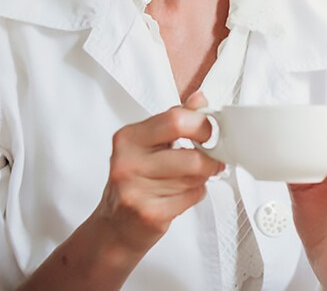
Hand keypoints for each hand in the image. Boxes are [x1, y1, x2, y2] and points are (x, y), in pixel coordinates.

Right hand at [92, 92, 222, 252]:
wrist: (115, 226)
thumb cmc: (135, 180)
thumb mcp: (148, 144)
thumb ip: (174, 120)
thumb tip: (199, 99)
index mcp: (128, 138)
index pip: (177, 120)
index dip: (203, 126)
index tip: (211, 133)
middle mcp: (127, 163)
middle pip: (192, 157)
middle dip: (209, 160)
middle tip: (212, 161)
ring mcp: (136, 191)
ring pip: (195, 178)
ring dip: (201, 179)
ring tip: (187, 180)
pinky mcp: (149, 214)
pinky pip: (192, 197)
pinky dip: (195, 195)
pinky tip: (179, 196)